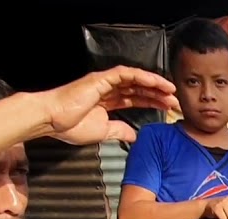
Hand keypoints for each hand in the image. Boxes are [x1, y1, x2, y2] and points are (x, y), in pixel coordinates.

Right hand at [39, 66, 179, 144]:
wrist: (51, 119)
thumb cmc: (70, 125)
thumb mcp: (102, 132)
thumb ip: (119, 131)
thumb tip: (134, 136)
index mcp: (107, 102)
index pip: (135, 99)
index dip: (152, 102)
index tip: (168, 108)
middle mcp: (108, 89)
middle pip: (139, 88)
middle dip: (158, 94)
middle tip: (176, 101)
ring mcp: (105, 82)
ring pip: (136, 79)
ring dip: (155, 84)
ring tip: (171, 90)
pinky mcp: (101, 78)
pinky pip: (126, 73)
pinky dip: (142, 76)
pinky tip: (156, 82)